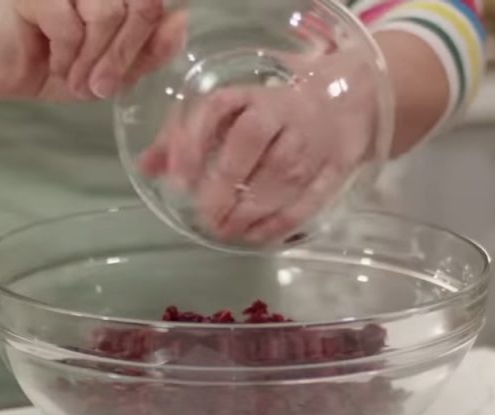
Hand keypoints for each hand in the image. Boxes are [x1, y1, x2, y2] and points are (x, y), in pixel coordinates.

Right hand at [0, 0, 185, 100]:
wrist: (8, 72)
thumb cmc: (62, 63)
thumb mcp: (117, 66)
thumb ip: (151, 47)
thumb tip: (181, 22)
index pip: (156, 4)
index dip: (150, 38)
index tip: (131, 66)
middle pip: (142, 6)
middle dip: (123, 55)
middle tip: (100, 86)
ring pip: (108, 15)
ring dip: (93, 59)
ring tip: (76, 78)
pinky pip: (70, 25)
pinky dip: (67, 56)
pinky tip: (56, 63)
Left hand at [138, 49, 382, 244]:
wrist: (347, 98)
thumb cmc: (274, 110)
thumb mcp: (233, 111)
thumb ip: (188, 136)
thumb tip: (147, 167)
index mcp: (253, 95)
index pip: (216, 110)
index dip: (193, 144)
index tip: (178, 181)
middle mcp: (284, 113)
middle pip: (249, 144)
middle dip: (223, 186)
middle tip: (206, 217)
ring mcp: (313, 141)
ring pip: (281, 175)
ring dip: (250, 210)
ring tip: (226, 231)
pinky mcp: (336, 167)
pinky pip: (310, 198)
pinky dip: (282, 223)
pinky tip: (257, 238)